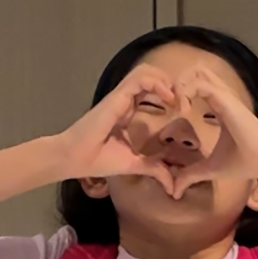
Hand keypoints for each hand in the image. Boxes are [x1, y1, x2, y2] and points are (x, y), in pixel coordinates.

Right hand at [60, 70, 179, 190]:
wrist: (74, 159)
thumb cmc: (98, 160)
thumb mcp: (134, 164)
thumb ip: (154, 169)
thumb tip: (172, 187)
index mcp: (129, 111)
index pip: (151, 90)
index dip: (170, 94)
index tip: (183, 110)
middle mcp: (126, 100)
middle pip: (151, 75)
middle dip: (171, 83)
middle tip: (183, 101)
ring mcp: (121, 96)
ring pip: (146, 71)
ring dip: (165, 80)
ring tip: (176, 97)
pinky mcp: (117, 97)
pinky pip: (139, 78)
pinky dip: (157, 83)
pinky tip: (168, 97)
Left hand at [154, 59, 257, 194]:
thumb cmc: (244, 162)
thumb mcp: (210, 168)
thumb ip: (192, 174)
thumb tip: (175, 190)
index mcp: (219, 106)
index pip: (197, 84)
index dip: (181, 92)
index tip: (173, 112)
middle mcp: (221, 96)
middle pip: (195, 71)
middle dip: (177, 83)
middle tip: (171, 105)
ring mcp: (224, 95)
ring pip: (196, 71)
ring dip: (181, 85)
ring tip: (177, 106)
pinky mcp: (225, 99)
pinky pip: (200, 84)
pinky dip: (186, 92)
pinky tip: (183, 110)